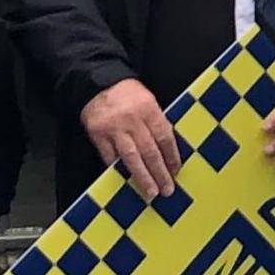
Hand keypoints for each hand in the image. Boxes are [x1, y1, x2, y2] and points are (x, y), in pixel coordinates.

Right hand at [80, 77, 180, 199]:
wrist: (99, 83)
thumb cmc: (128, 94)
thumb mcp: (149, 101)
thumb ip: (157, 123)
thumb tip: (168, 151)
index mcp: (149, 109)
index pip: (164, 137)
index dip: (172, 156)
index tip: (176, 171)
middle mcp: (133, 120)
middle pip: (150, 151)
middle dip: (160, 172)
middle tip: (167, 189)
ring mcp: (115, 129)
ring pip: (131, 157)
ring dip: (143, 177)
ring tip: (151, 191)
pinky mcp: (98, 135)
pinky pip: (110, 157)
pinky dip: (118, 170)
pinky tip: (126, 181)